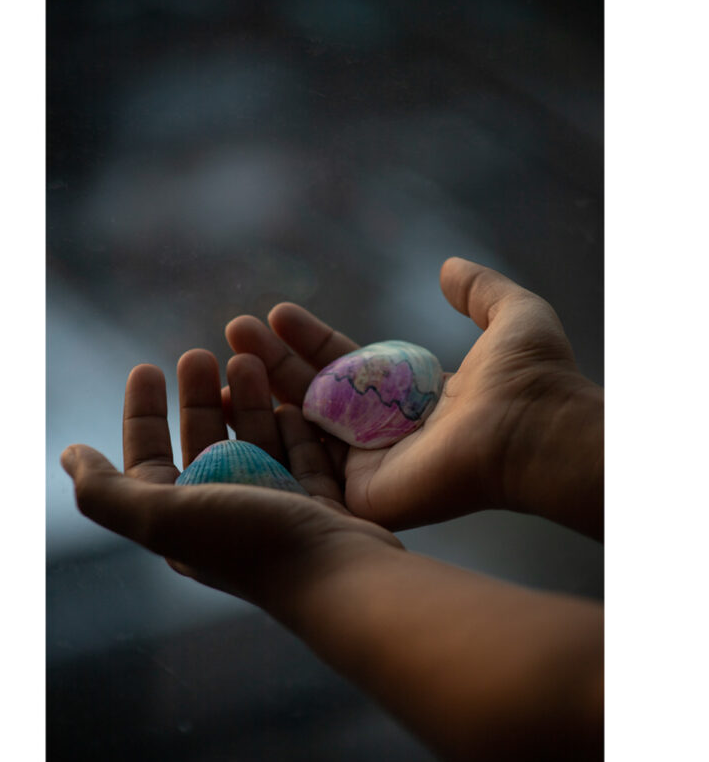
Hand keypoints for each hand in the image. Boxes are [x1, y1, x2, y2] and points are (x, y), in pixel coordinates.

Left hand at [60, 351, 400, 609]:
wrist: (338, 576)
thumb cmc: (249, 541)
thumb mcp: (159, 515)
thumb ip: (106, 491)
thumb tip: (68, 457)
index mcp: (182, 521)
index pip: (149, 459)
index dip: (141, 414)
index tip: (147, 367)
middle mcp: (224, 518)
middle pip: (203, 445)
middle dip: (197, 398)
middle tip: (201, 353)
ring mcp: (275, 512)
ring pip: (254, 445)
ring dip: (245, 402)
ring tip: (249, 361)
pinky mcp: (319, 507)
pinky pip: (303, 457)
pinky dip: (293, 427)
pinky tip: (292, 400)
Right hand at [225, 258, 602, 536]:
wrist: (535, 430)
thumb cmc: (532, 379)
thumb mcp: (510, 315)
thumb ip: (479, 290)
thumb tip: (448, 266)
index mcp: (414, 395)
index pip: (349, 365)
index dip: (313, 340)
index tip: (278, 312)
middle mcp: (388, 433)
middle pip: (317, 394)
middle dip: (276, 361)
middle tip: (236, 329)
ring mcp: (374, 468)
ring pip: (304, 430)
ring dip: (265, 394)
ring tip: (225, 355)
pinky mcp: (365, 495)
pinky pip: (308, 470)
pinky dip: (271, 439)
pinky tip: (237, 403)